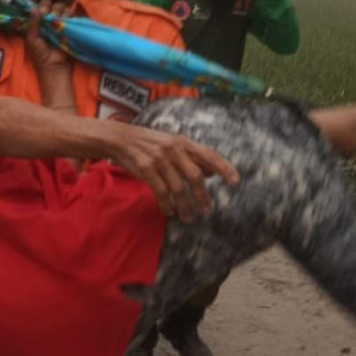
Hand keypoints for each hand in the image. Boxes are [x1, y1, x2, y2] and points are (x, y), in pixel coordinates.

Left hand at [26, 0, 71, 76]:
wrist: (54, 66)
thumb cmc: (40, 55)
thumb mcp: (32, 40)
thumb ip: (32, 24)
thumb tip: (33, 9)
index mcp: (36, 21)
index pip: (35, 5)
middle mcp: (47, 19)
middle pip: (48, 3)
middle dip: (46, 5)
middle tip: (44, 13)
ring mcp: (59, 21)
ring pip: (60, 6)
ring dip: (57, 10)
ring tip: (55, 20)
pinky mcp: (70, 25)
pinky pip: (70, 14)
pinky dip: (67, 14)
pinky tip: (64, 20)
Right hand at [108, 124, 239, 222]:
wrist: (121, 139)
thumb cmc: (150, 143)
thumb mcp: (172, 143)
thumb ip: (191, 156)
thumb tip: (211, 172)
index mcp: (183, 142)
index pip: (208, 155)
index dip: (223, 167)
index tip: (235, 181)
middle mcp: (173, 150)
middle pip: (195, 177)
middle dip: (202, 197)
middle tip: (206, 211)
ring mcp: (159, 160)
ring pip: (178, 188)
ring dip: (185, 206)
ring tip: (188, 217)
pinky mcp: (146, 170)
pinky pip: (161, 192)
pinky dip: (168, 205)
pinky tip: (170, 211)